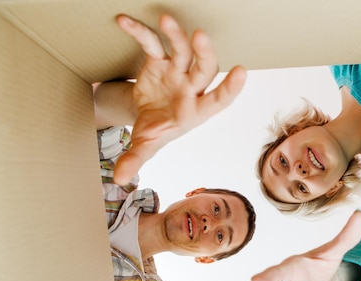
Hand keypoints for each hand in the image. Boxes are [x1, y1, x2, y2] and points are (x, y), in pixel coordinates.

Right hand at [113, 14, 245, 183]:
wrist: (145, 115)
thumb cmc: (156, 130)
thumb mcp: (146, 145)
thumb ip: (136, 159)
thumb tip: (119, 180)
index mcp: (195, 110)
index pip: (218, 100)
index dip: (230, 88)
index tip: (241, 72)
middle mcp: (190, 88)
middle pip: (204, 69)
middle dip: (204, 54)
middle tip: (199, 37)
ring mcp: (176, 72)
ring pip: (182, 51)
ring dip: (175, 36)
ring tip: (166, 21)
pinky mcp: (158, 60)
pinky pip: (151, 43)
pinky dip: (139, 33)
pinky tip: (125, 22)